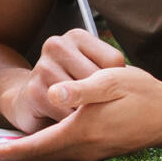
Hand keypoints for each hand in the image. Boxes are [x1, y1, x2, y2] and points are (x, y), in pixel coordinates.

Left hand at [0, 64, 161, 160]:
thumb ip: (81, 89)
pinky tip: (20, 148)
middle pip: (31, 160)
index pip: (31, 149)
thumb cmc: (146, 94)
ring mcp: (89, 153)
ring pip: (43, 159)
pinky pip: (56, 155)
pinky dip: (33, 154)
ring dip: (13, 159)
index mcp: (82, 133)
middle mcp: (83, 149)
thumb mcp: (113, 81)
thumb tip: (52, 93)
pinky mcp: (94, 149)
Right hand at [3, 29, 127, 133]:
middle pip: (98, 80)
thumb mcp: (92, 71)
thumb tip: (130, 86)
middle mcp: (57, 45)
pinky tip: (69, 121)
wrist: (31, 98)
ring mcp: (43, 66)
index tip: (107, 88)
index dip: (117, 82)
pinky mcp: (34, 91)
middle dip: (102, 99)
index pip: (114, 61)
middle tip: (97, 105)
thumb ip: (110, 73)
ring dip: (88, 114)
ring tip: (82, 112)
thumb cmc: (72, 85)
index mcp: (77, 36)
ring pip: (84, 98)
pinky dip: (73, 124)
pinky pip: (67, 114)